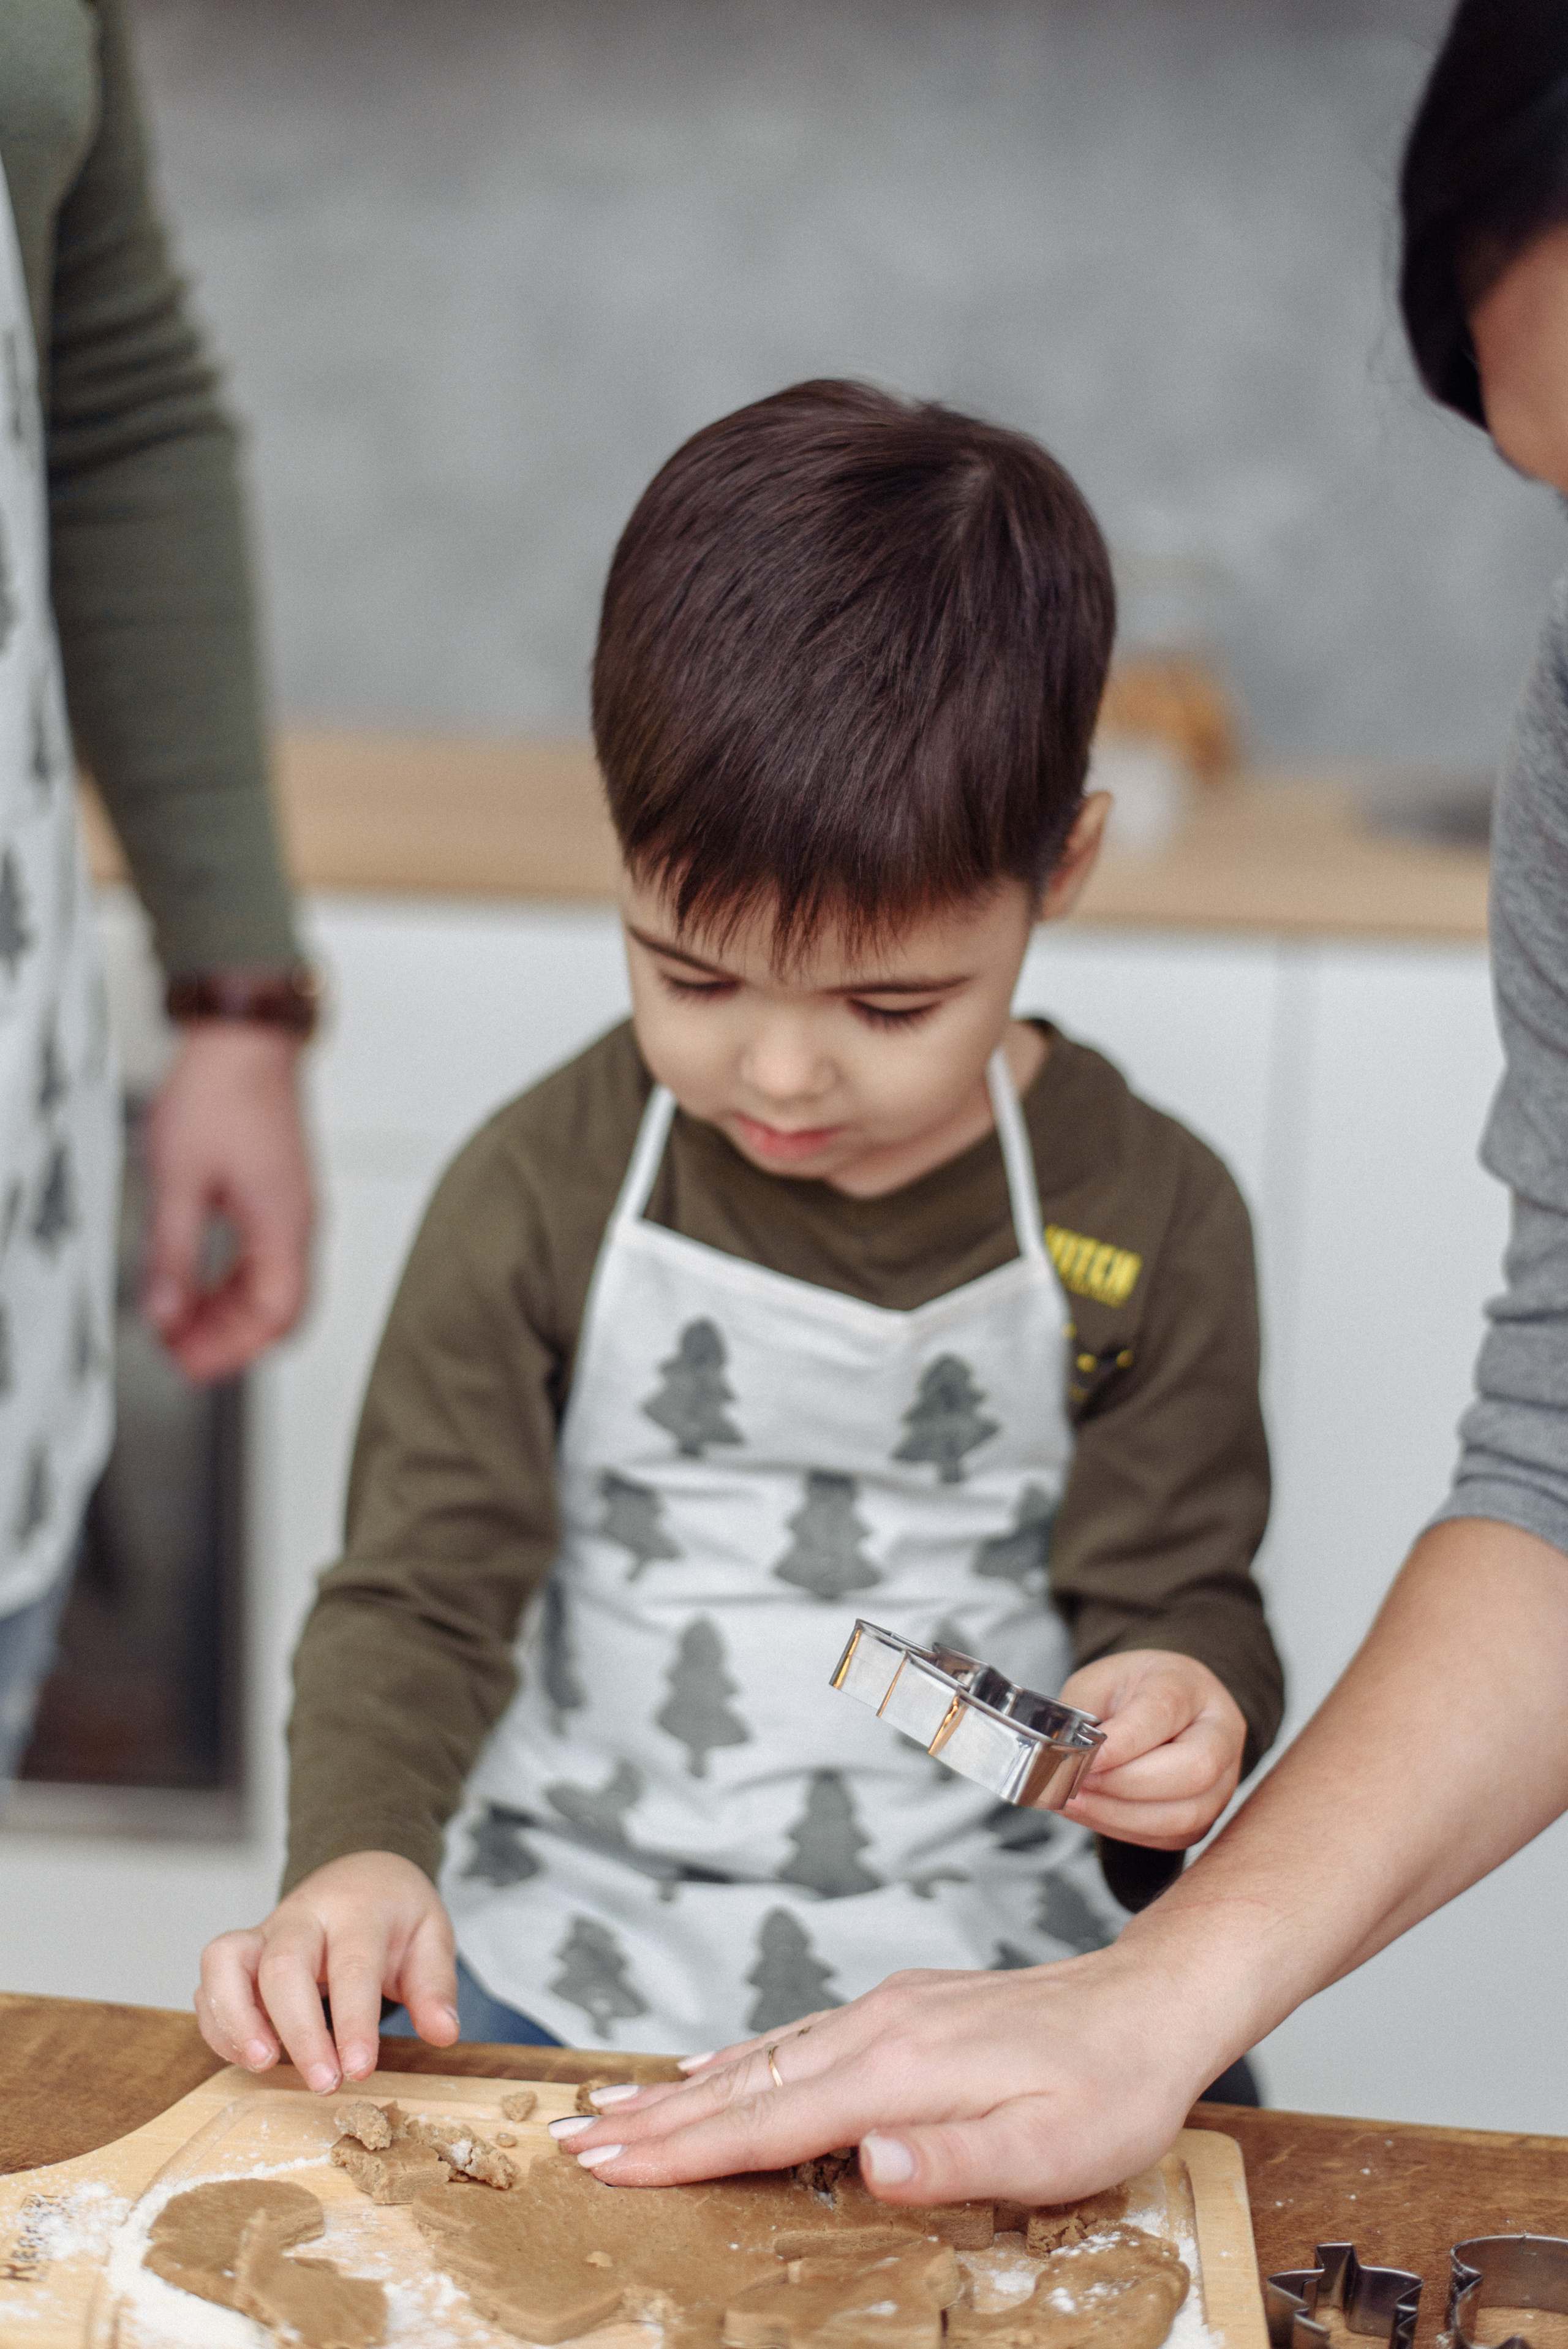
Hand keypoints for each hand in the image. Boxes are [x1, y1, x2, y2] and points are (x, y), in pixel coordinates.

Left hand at [142, 1022, 313, 1381]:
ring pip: (271, 1290)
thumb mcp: (179, 1180)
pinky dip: (231, 1286)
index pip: (276, 1316)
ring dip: (228, 1315)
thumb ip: (174, 1254)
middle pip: (279, 1312)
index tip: (190, 1365)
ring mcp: (291, 1213)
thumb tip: (166, 1312)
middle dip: (229, 1341)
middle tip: (179, 1353)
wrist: (246, 1040)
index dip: (234, 1350)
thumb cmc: (223, 1092)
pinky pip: (263, 1262)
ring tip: (179, 1325)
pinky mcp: (278, 1199)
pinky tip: (197, 1288)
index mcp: (284, 1224)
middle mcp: (297, 1224)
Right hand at [195, 1852, 458, 2092]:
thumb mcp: (432, 1935)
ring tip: (265, 2065)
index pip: (352, 1965)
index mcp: (356, 1910)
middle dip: (298, 2030)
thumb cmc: (394, 1912)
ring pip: (225, 1961)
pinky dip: (219, 2024)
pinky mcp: (241, 1954)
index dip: (354, 2022)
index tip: (361, 2070)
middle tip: (323, 2082)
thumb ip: (436, 1985)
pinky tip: (250, 2058)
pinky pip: (211, 1983)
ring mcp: (265, 1932)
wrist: (361, 1873)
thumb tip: (444, 2033)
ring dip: (236, 2020)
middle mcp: (302, 1916)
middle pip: (283, 1965)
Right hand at [547, 1938, 1222, 2200]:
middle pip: (744, 2083)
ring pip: (761, 2055)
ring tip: (615, 2109)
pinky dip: (738, 2059)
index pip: (768, 2120)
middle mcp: (877, 2028)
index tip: (609, 2165)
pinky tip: (712, 2069)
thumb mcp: (1054, 2148)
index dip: (684, 2149)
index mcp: (901, 2071)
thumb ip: (952, 2160)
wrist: (1152, 2001)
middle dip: (655, 2119)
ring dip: (682, 2088)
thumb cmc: (1113, 2086)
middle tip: (574, 2141)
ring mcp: (885, 2011)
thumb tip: (867, 2164)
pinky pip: (797, 2036)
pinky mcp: (901, 2008)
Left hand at [1057, 1650, 1245, 1848]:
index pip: (1165, 1712)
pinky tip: (1094, 1812)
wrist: (1162, 1705)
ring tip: (1077, 1801)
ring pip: (1187, 1814)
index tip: (1086, 1757)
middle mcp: (1220, 1733)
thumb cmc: (1130, 1693)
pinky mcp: (1207, 1815)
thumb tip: (1068, 1761)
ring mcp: (1222, 1779)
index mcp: (1189, 1686)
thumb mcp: (1097, 1683)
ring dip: (1122, 1815)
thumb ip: (1080, 1717)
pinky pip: (1172, 1836)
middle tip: (1078, 1782)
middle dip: (1126, 1784)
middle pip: (1194, 1769)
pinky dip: (1126, 1830)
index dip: (1124, 1741)